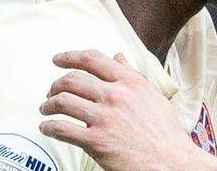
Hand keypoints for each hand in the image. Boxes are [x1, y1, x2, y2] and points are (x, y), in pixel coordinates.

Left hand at [39, 50, 216, 170]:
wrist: (170, 161)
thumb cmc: (164, 131)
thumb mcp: (152, 95)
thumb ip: (132, 75)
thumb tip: (118, 58)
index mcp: (130, 82)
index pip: (93, 60)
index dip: (70, 56)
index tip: (58, 59)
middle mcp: (116, 96)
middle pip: (72, 79)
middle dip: (55, 84)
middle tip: (51, 92)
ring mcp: (105, 118)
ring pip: (63, 101)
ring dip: (48, 104)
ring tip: (46, 109)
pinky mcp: (97, 141)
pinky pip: (62, 129)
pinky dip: (49, 127)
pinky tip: (47, 128)